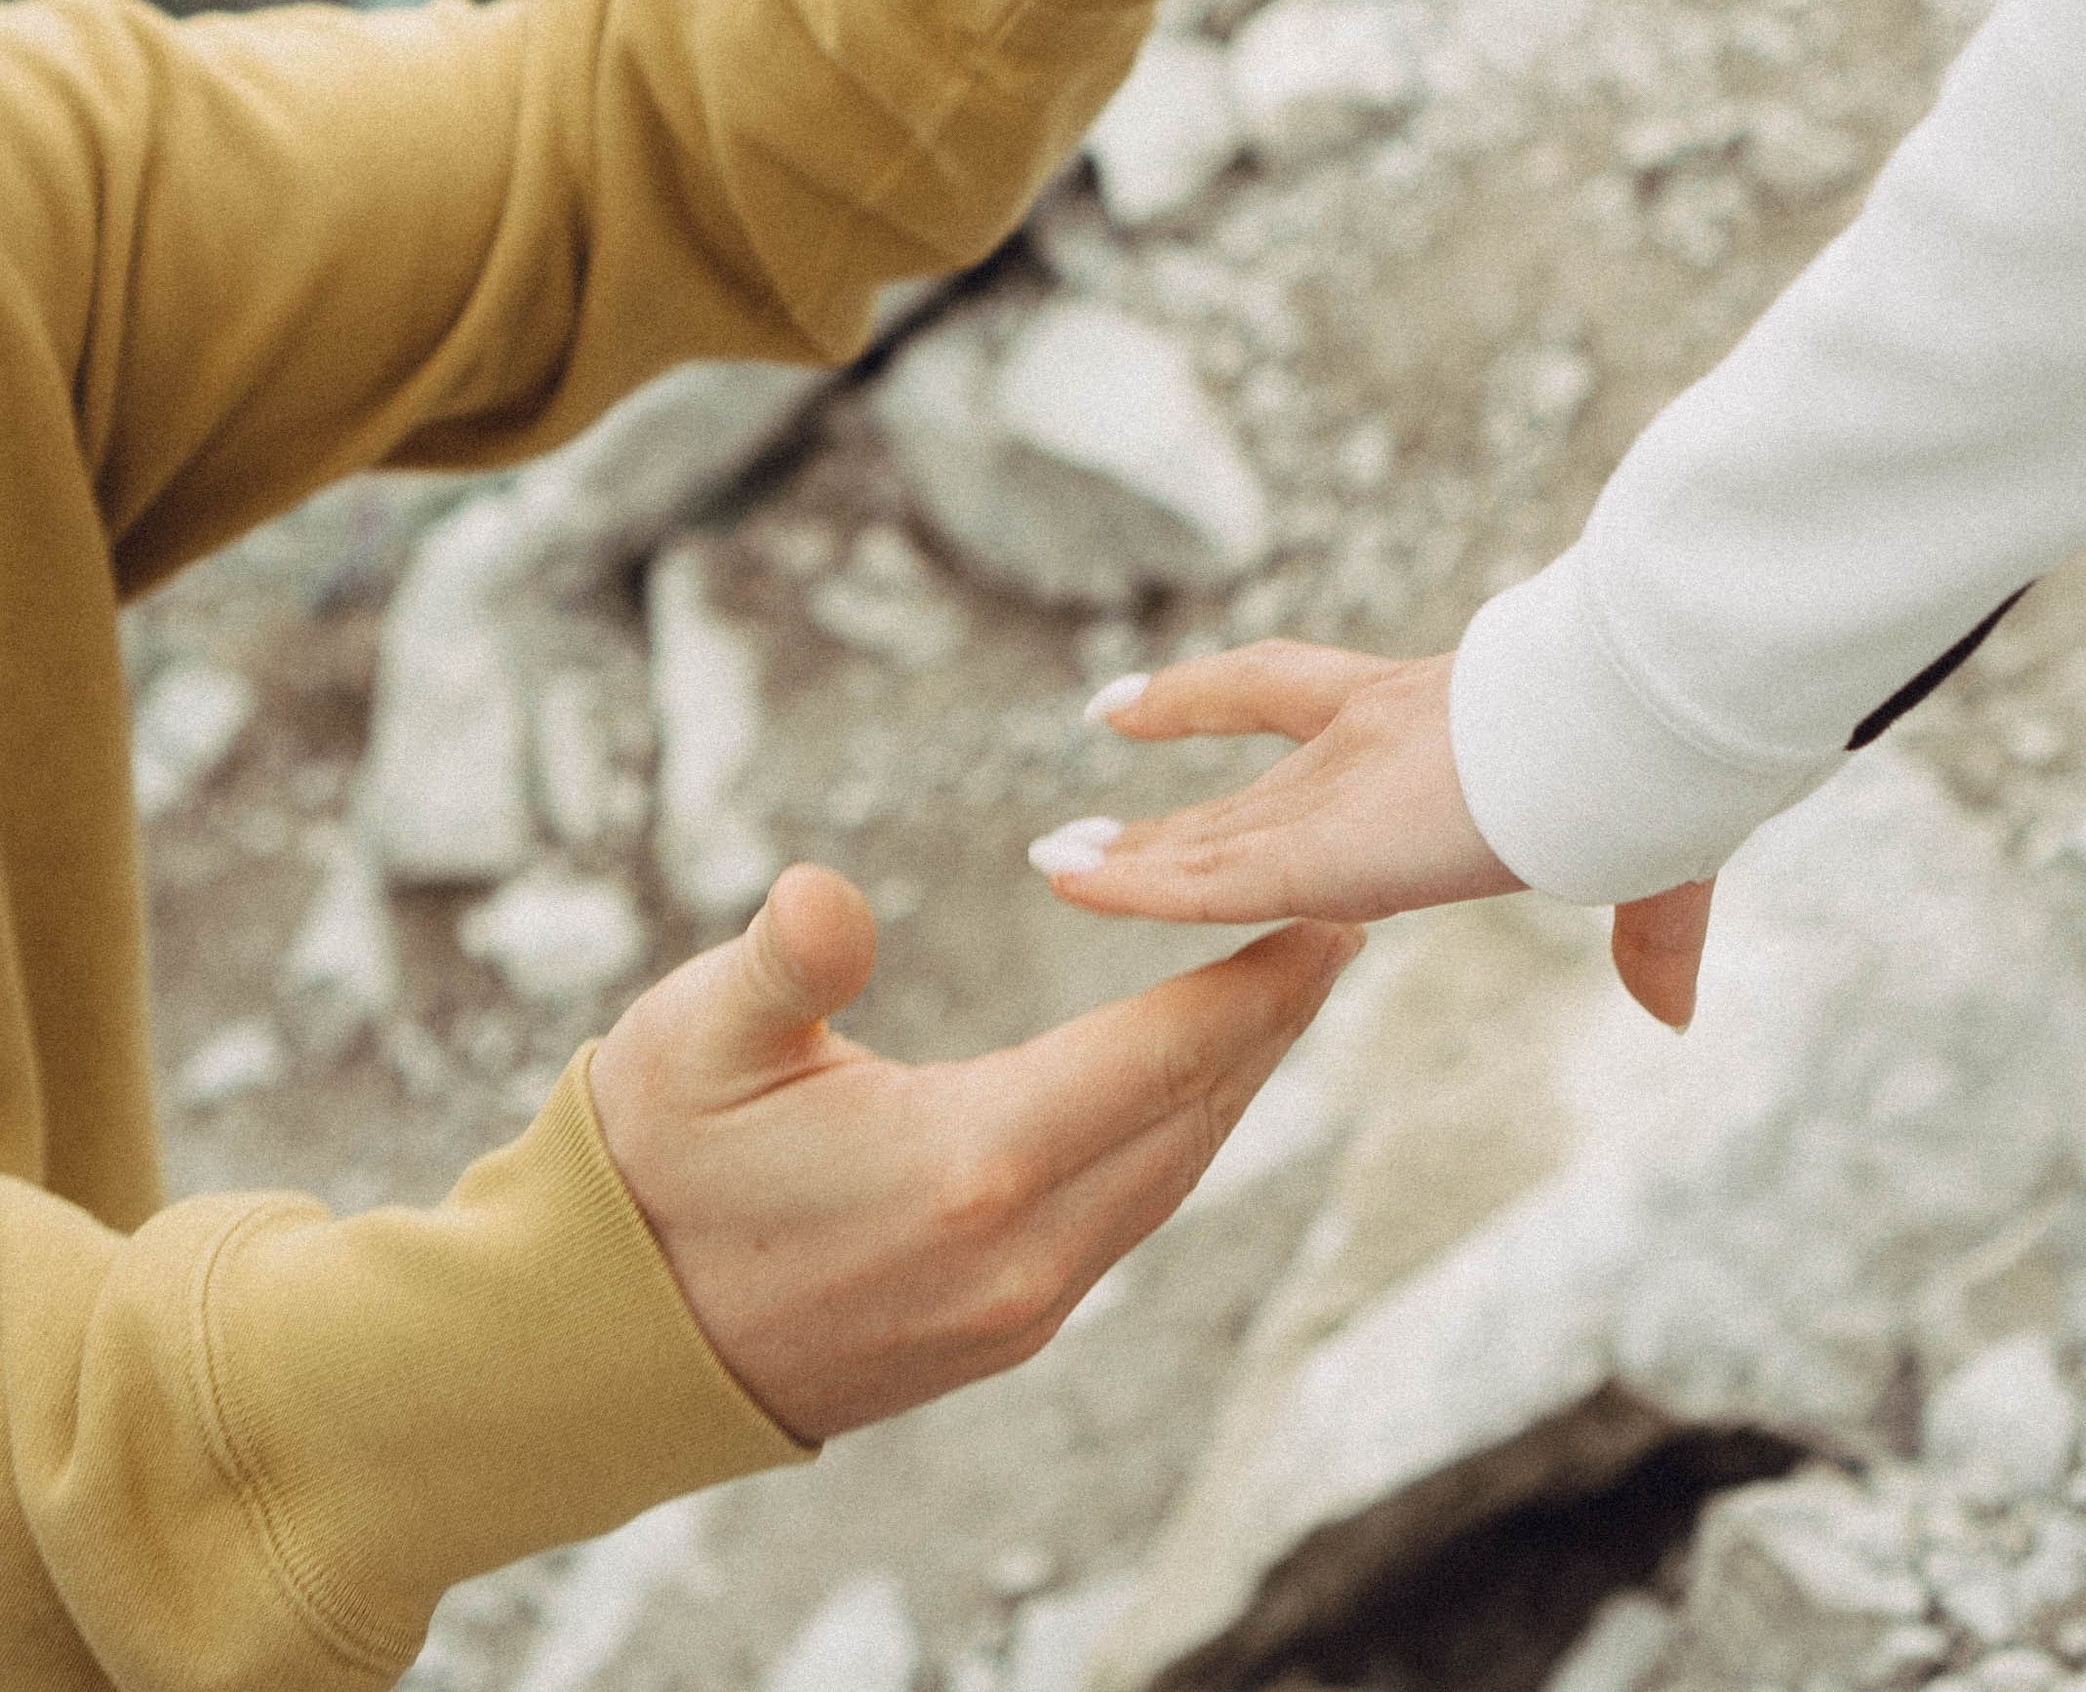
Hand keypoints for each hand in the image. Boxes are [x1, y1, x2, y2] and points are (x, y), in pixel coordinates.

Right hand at [589, 863, 1360, 1444]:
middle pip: (1189, 1122)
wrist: (594, 1349)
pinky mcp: (992, 1337)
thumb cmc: (647, 1166)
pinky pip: (1120, 1225)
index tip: (1331, 916)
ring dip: (1226, 1088)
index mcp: (966, 1168)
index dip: (1254, 984)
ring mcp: (1010, 1310)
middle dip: (1268, 1025)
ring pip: (1163, 1180)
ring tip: (1278, 1003)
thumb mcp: (696, 1037)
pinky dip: (1167, 1146)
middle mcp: (1015, 1256)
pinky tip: (1180, 1096)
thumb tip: (829, 893)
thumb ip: (783, 960)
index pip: (1158, 1059)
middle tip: (1335, 934)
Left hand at [1026, 645, 1716, 1028]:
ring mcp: (1344, 790)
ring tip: (1054, 867)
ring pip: (1216, 837)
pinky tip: (1070, 883)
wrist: (1644, 715)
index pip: (1294, 693)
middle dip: (1176, 822)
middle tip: (1092, 841)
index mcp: (1431, 721)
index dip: (1218, 696)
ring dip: (1134, 859)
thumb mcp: (1657, 859)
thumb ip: (1649, 933)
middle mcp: (1368, 741)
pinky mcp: (1332, 850)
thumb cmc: (1659, 760)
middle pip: (1243, 791)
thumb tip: (1670, 1014)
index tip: (1143, 701)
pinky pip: (1212, 881)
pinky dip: (1138, 886)